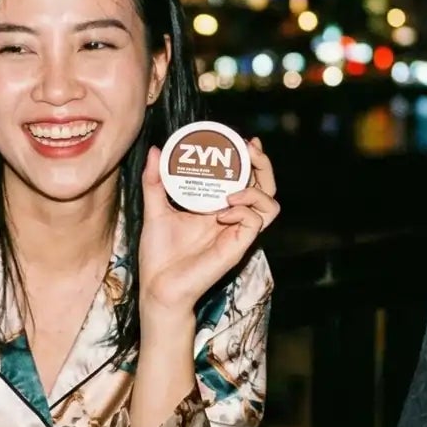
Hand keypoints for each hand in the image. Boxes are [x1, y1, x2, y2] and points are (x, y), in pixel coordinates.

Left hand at [138, 137, 279, 313]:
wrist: (157, 287)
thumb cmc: (159, 255)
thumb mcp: (155, 209)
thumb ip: (155, 181)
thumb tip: (156, 150)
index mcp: (218, 208)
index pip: (246, 179)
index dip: (250, 159)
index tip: (242, 139)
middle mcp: (232, 219)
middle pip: (266, 188)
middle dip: (263, 164)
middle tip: (249, 148)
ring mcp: (237, 234)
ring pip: (271, 205)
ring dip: (257, 189)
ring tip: (234, 187)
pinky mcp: (236, 248)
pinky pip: (254, 222)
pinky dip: (242, 211)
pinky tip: (222, 211)